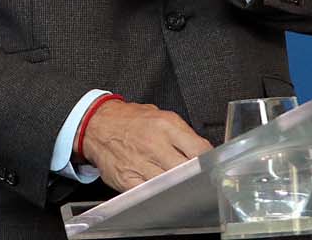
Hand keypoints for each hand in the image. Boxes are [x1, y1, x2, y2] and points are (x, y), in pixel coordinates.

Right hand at [80, 99, 212, 190]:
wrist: (98, 124)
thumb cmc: (131, 120)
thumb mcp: (161, 115)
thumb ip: (183, 133)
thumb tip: (204, 151)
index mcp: (166, 126)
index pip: (198, 149)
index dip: (209, 162)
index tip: (213, 167)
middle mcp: (154, 145)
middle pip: (187, 170)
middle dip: (197, 177)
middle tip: (201, 180)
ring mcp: (140, 164)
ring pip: (170, 185)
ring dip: (180, 188)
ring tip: (183, 187)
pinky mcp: (127, 179)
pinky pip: (149, 194)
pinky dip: (159, 195)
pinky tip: (163, 192)